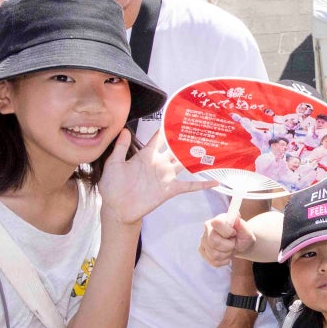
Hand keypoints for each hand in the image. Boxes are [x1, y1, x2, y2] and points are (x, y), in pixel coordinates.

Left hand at [98, 132, 217, 226]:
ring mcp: (166, 176)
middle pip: (175, 149)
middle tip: (199, 130)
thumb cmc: (113, 186)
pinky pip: (189, 186)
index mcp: (145, 156)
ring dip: (196, 157)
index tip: (176, 119)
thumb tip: (124, 129)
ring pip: (184, 164)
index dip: (165, 130)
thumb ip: (121, 147)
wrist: (117, 208)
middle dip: (186, 140)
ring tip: (211, 149)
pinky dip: (202, 184)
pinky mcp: (170, 189)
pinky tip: (213, 182)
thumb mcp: (114, 164)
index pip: (158, 139)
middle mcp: (159, 164)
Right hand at [199, 209, 255, 267]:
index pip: (217, 224)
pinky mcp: (202, 251)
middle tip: (233, 243)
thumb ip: (242, 226)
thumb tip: (237, 217)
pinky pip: (213, 261)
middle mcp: (208, 228)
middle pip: (214, 242)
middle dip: (228, 246)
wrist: (241, 245)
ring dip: (227, 254)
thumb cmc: (243, 237)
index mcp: (218, 219)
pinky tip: (226, 255)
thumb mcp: (247, 232)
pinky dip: (223, 261)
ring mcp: (203, 240)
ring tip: (230, 249)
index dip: (228, 232)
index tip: (234, 233)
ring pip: (214, 254)